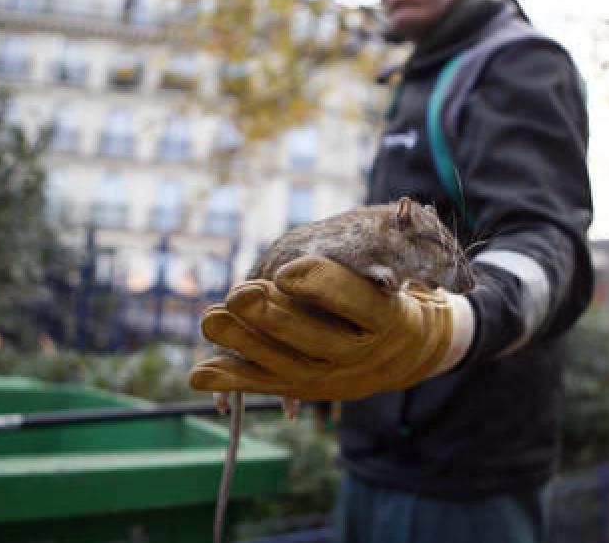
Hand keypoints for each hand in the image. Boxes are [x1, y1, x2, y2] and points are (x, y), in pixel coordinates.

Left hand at [189, 256, 473, 400]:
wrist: (410, 350)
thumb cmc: (398, 294)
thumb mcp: (410, 266)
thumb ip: (389, 246)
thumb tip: (399, 219)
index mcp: (390, 319)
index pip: (356, 301)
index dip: (319, 285)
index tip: (286, 271)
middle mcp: (363, 355)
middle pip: (316, 340)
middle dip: (274, 318)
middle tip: (238, 294)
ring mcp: (334, 378)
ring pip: (286, 365)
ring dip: (244, 343)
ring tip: (210, 319)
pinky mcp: (307, 388)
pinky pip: (267, 386)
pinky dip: (232, 380)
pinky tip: (198, 374)